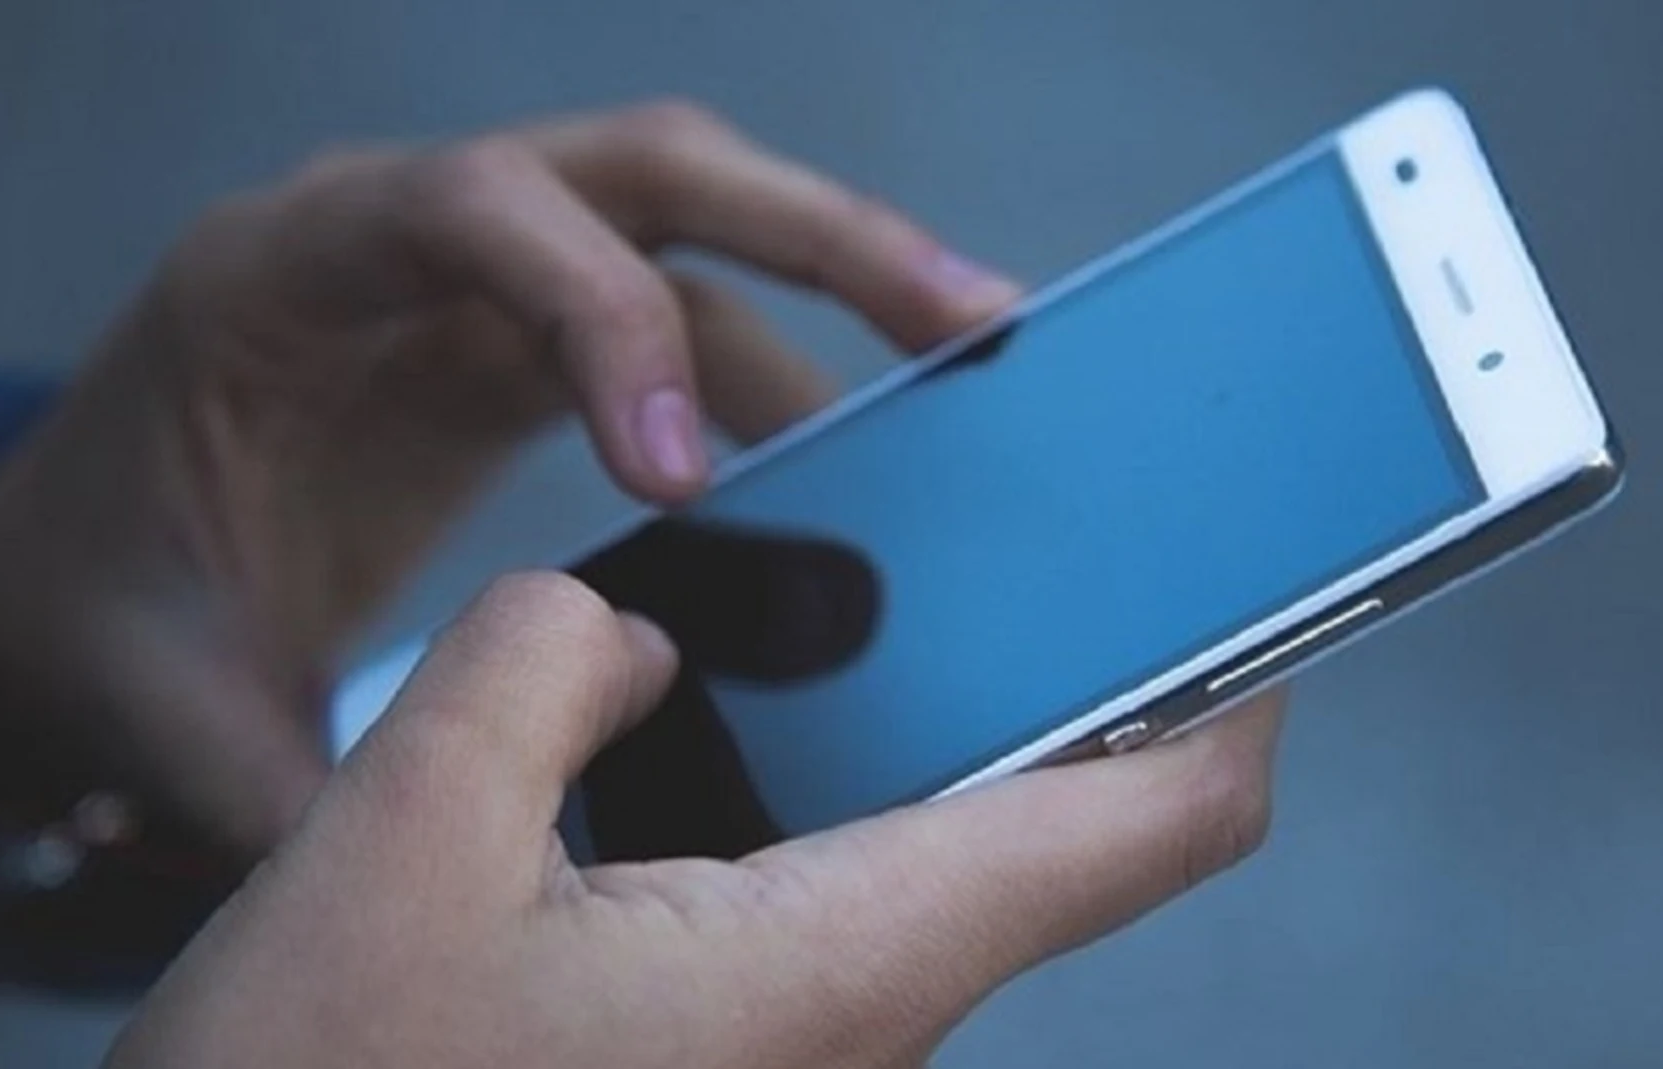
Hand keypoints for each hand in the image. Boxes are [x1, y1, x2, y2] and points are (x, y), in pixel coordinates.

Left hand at [0, 100, 1019, 854]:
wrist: (83, 569)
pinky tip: (858, 454)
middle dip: (814, 234)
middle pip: (636, 170)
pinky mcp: (523, 339)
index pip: (469, 214)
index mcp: (281, 276)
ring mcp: (473, 279)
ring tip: (970, 367)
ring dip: (836, 288)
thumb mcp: (168, 701)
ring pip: (687, 225)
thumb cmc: (103, 610)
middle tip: (965, 320)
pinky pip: (679, 317)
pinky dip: (783, 375)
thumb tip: (455, 890)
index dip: (602, 317)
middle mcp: (396, 238)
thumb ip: (304, 784)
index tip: (690, 482)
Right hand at [104, 573, 1282, 1068]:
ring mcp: (797, 1034)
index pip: (1156, 817)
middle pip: (1054, 813)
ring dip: (906, 714)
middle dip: (1052, 655)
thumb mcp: (400, 833)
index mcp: (842, 958)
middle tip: (1028, 513)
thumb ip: (540, 665)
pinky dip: (804, 780)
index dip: (1240, 680)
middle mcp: (859, 1009)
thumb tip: (626, 632)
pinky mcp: (726, 1039)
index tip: (1262, 570)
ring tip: (854, 577)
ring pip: (925, 846)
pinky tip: (707, 706)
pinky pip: (821, 885)